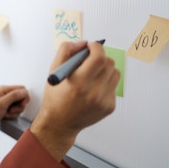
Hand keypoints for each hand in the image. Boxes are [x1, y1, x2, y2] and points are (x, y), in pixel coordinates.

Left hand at [0, 85, 29, 133]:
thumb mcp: (2, 103)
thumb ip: (14, 96)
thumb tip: (24, 91)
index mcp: (5, 89)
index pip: (22, 89)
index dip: (24, 97)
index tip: (21, 104)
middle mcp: (6, 94)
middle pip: (22, 98)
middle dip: (19, 106)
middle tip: (12, 109)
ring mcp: (6, 102)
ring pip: (19, 106)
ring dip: (15, 112)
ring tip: (6, 113)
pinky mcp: (6, 108)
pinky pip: (15, 112)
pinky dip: (12, 115)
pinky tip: (5, 116)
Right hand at [31, 40, 119, 160]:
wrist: (59, 123)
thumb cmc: (55, 98)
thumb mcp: (53, 72)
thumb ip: (65, 53)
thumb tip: (81, 44)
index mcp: (78, 82)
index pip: (98, 57)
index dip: (96, 47)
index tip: (91, 47)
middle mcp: (93, 92)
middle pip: (109, 63)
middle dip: (100, 57)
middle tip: (90, 60)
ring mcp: (103, 101)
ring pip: (115, 74)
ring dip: (105, 70)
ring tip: (92, 75)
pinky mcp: (109, 107)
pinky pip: (114, 87)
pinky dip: (105, 83)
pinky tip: (93, 89)